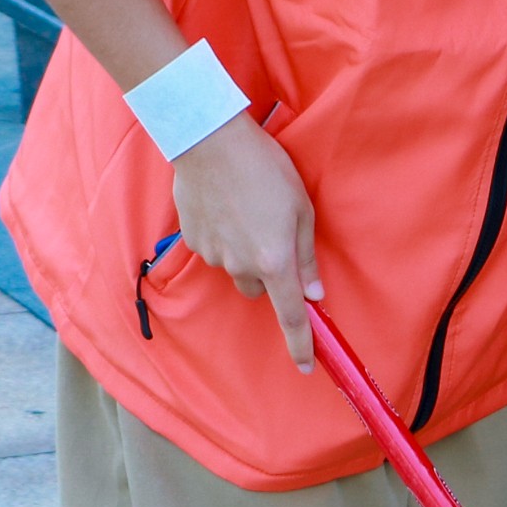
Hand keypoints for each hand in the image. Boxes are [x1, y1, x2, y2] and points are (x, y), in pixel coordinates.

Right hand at [171, 116, 321, 369]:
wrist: (209, 141)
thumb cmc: (265, 168)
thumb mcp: (301, 207)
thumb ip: (306, 255)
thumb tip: (314, 292)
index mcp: (274, 260)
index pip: (291, 315)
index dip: (300, 344)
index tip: (307, 365)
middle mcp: (241, 266)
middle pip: (258, 289)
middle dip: (267, 272)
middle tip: (272, 232)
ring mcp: (213, 255)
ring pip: (235, 268)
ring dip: (243, 251)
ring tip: (246, 209)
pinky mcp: (192, 241)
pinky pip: (214, 250)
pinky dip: (222, 236)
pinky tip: (224, 205)